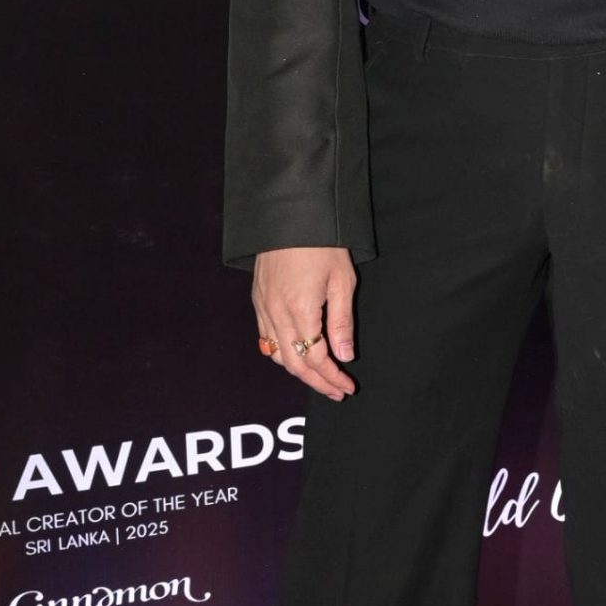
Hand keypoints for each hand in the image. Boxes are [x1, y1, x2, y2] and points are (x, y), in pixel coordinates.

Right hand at [252, 245, 357, 400]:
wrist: (290, 214)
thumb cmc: (322, 244)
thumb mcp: (342, 281)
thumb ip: (342, 322)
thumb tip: (344, 356)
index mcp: (300, 311)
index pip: (315, 359)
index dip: (332, 377)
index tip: (347, 387)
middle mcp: (276, 314)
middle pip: (293, 364)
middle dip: (316, 382)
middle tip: (336, 391)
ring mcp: (263, 307)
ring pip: (276, 354)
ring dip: (298, 370)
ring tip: (319, 377)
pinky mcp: (258, 299)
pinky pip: (266, 337)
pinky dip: (280, 353)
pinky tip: (295, 354)